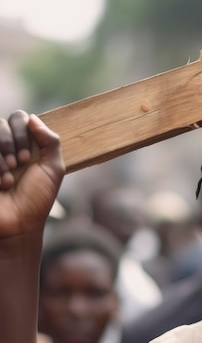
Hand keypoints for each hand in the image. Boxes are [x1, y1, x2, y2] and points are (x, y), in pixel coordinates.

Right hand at [0, 111, 64, 236]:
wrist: (17, 224)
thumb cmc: (37, 199)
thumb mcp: (54, 169)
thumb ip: (50, 141)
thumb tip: (34, 118)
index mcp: (25, 145)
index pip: (19, 118)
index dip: (23, 132)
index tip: (29, 157)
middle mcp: (5, 148)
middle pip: (1, 122)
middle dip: (12, 143)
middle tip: (20, 164)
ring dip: (1, 155)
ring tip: (8, 179)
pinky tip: (0, 183)